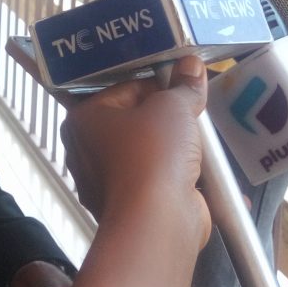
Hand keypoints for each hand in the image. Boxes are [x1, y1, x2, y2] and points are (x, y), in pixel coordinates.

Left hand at [59, 55, 208, 246]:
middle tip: (194, 119)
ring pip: (148, 155)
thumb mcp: (173, 108)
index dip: (159, 87)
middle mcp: (86, 149)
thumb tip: (191, 63)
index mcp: (83, 118)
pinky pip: (156, 185)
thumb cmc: (153, 155)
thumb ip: (183, 86)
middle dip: (168, 122)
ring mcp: (104, 182)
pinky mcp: (127, 207)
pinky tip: (203, 181)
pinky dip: (179, 183)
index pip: (125, 89)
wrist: (156, 222)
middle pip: (136, 123)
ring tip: (201, 150)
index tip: (184, 90)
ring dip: (177, 153)